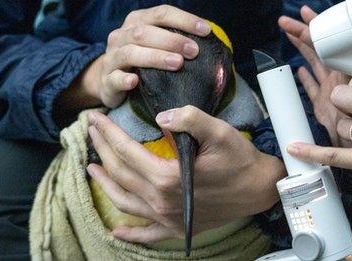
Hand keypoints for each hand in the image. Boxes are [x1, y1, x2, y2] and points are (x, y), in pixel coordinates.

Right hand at [61, 5, 212, 113]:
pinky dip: (125, 79)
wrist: (109, 79)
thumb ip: (176, 37)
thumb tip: (210, 38)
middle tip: (194, 51)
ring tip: (177, 64)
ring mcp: (112, 57)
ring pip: (130, 53)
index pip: (161, 13)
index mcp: (137, 21)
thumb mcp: (157, 42)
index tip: (206, 30)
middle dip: (172, 40)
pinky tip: (136, 81)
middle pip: (145, 32)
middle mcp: (121, 35)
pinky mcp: (106, 80)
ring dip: (155, 57)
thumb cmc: (143, 59)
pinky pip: (115, 78)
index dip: (184, 19)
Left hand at [86, 107, 285, 242]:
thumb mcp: (218, 131)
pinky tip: (116, 230)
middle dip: (101, 149)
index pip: (126, 150)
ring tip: (92, 168)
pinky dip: (128, 233)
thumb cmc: (240, 159)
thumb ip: (189, 119)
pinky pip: (145, 234)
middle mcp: (161, 200)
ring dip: (104, 183)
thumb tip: (161, 117)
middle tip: (90, 131)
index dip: (108, 132)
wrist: (260, 189)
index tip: (95, 117)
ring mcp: (166, 217)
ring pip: (124, 201)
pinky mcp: (175, 227)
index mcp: (167, 176)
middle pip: (120, 173)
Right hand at [279, 6, 351, 146]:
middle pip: (316, 49)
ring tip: (288, 33)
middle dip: (302, 33)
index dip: (316, 27)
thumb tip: (341, 74)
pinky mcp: (323, 106)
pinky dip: (305, 78)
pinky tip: (299, 70)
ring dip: (301, 48)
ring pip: (312, 63)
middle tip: (286, 19)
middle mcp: (335, 77)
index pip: (327, 43)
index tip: (305, 13)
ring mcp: (329, 90)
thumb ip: (347, 85)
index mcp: (343, 71)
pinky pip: (312, 88)